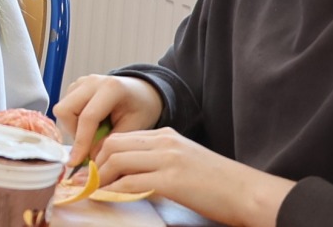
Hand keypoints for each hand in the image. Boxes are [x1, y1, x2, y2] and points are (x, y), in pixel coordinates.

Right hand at [54, 74, 163, 167]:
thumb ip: (110, 142)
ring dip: (72, 127)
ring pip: (62, 109)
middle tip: (89, 143)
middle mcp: (92, 81)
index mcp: (111, 88)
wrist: (142, 92)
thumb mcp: (134, 128)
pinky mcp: (75, 86)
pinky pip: (64, 107)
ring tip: (92, 133)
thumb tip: (90, 158)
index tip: (76, 162)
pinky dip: (72, 120)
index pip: (87, 118)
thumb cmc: (141, 109)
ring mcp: (81, 82)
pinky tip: (90, 124)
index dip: (81, 142)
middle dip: (72, 131)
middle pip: (65, 110)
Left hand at [94, 127, 294, 226]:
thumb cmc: (220, 183)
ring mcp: (167, 159)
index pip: (122, 137)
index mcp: (167, 135)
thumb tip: (131, 174)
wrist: (247, 192)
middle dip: (94, 163)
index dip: (101, 154)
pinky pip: (129, 182)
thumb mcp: (186, 161)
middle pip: (113, 144)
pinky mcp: (171, 180)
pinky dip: (112, 190)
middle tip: (85, 181)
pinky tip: (106, 198)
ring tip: (91, 191)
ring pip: (117, 160)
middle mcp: (164, 142)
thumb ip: (160, 161)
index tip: (91, 171)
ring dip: (99, 177)